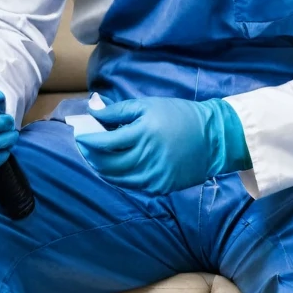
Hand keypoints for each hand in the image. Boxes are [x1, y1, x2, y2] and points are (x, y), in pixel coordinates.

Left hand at [75, 96, 250, 194]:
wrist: (214, 137)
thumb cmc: (179, 115)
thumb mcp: (148, 105)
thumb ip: (118, 110)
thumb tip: (93, 111)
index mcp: (142, 134)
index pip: (103, 143)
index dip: (87, 140)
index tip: (78, 134)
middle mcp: (146, 158)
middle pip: (106, 164)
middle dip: (90, 156)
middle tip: (84, 147)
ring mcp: (154, 176)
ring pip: (117, 178)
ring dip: (102, 169)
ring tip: (96, 158)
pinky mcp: (161, 187)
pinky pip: (133, 185)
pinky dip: (120, 177)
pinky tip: (116, 168)